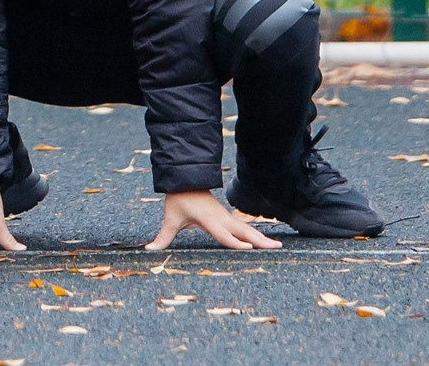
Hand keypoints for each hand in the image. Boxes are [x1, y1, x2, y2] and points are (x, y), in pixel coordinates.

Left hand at [145, 190, 277, 251]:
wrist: (185, 180)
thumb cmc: (178, 200)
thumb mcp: (171, 218)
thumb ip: (163, 236)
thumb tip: (149, 249)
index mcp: (208, 219)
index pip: (223, 234)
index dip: (235, 242)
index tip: (249, 249)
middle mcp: (221, 219)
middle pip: (243, 231)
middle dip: (259, 240)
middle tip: (277, 248)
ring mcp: (226, 217)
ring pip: (246, 228)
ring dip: (262, 237)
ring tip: (279, 246)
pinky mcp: (227, 217)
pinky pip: (244, 227)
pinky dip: (256, 234)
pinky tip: (265, 241)